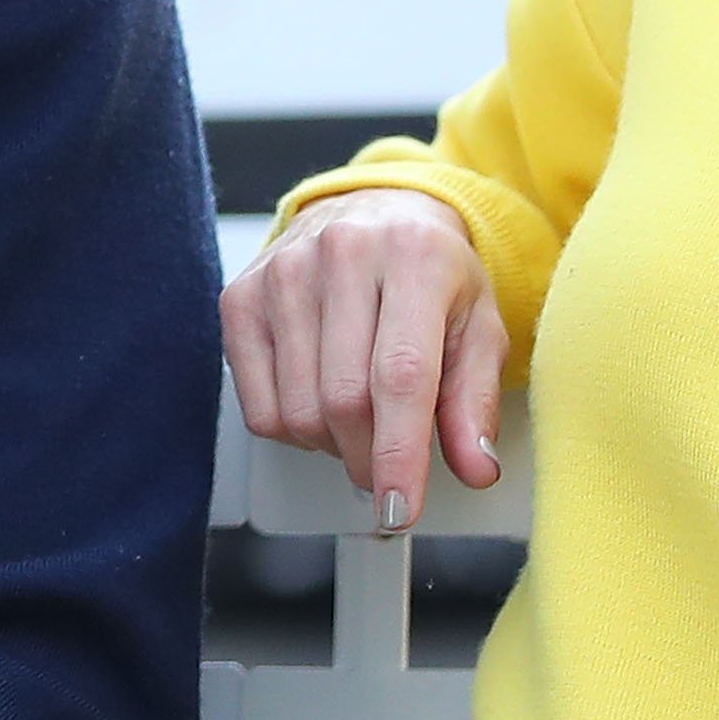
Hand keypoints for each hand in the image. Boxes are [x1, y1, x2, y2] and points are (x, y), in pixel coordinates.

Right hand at [220, 189, 506, 530]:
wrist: (376, 210)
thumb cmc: (431, 273)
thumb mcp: (477, 327)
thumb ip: (475, 400)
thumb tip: (477, 467)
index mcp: (414, 257)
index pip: (400, 376)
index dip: (399, 454)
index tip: (401, 509)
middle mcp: (342, 253)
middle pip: (344, 401)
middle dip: (369, 459)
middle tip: (390, 466)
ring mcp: (283, 272)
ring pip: (298, 412)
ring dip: (333, 446)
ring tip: (359, 421)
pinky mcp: (241, 296)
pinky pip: (259, 407)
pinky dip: (292, 431)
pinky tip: (319, 402)